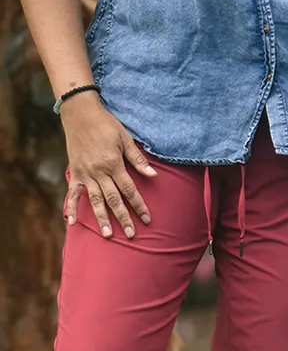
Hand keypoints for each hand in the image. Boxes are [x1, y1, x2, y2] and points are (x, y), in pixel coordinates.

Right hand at [61, 96, 156, 238]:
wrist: (81, 115)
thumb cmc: (107, 125)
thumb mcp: (125, 139)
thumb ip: (138, 159)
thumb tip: (153, 175)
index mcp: (114, 164)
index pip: (129, 190)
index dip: (139, 205)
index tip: (146, 219)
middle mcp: (99, 172)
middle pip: (113, 199)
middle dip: (123, 218)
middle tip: (131, 235)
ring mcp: (85, 174)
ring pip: (95, 201)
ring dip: (102, 218)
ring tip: (108, 235)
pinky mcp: (75, 173)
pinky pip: (73, 193)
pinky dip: (71, 208)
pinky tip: (72, 223)